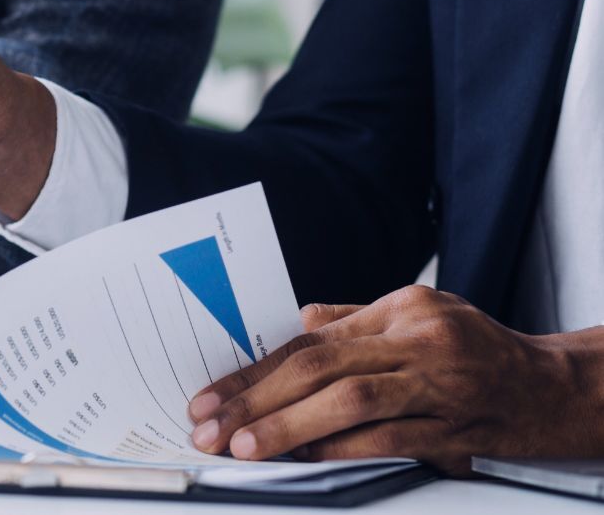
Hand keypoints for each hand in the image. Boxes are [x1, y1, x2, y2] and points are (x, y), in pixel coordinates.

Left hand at [186, 286, 601, 475]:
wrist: (557, 387)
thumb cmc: (479, 351)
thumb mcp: (420, 315)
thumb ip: (354, 322)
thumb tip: (294, 326)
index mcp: (400, 307)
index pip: (309, 341)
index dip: (254, 372)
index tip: (211, 397)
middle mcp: (418, 338)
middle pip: (319, 367)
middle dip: (255, 400)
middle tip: (212, 427)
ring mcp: (441, 382)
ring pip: (350, 401)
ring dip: (289, 426)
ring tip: (245, 446)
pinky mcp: (459, 426)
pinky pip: (390, 438)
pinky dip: (342, 449)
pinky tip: (305, 460)